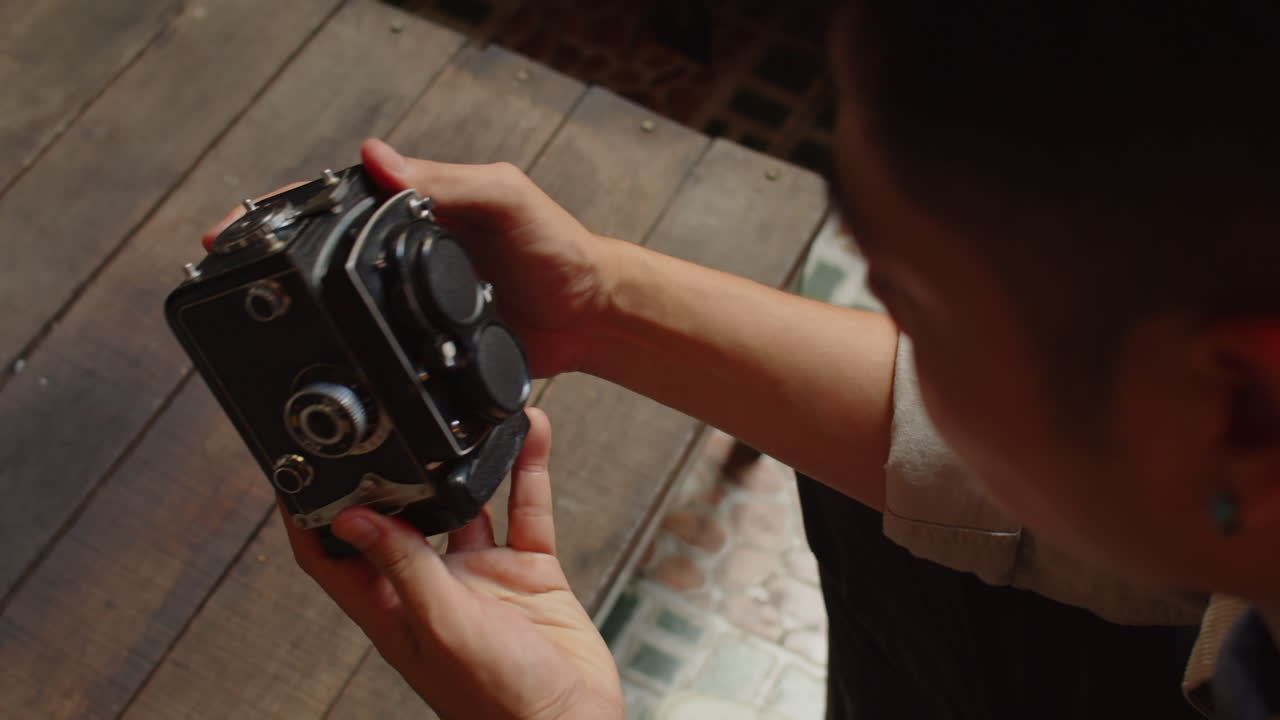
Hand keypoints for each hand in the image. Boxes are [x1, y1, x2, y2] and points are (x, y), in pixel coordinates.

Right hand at [202, 140, 619, 377]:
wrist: (590, 315)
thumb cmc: (555, 247)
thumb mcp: (505, 200)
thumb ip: (447, 183)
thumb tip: (376, 158)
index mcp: (416, 205)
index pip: (335, 201)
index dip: (282, 214)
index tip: (235, 230)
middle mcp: (403, 251)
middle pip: (323, 255)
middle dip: (271, 264)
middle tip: (226, 278)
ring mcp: (408, 299)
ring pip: (339, 305)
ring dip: (299, 313)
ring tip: (251, 323)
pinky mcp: (422, 344)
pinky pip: (373, 347)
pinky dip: (342, 351)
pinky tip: (317, 362)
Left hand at [285, 408, 623, 719]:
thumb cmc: (499, 704)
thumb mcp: (441, 626)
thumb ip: (402, 567)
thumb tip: (349, 518)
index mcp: (393, 609)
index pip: (333, 554)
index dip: (310, 513)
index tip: (297, 469)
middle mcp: (432, 588)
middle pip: (402, 517)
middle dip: (398, 471)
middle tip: (392, 422)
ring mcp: (481, 577)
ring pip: (469, 502)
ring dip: (470, 463)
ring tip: (467, 419)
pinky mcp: (527, 572)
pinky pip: (526, 510)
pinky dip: (528, 470)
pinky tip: (529, 436)